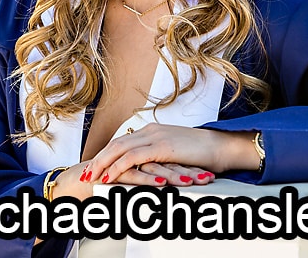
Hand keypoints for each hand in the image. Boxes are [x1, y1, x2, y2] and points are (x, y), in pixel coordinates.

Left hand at [82, 124, 258, 185]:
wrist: (222, 146)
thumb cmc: (204, 154)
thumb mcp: (177, 154)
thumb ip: (161, 157)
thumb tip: (152, 168)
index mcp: (153, 131)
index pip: (123, 141)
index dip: (107, 153)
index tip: (95, 165)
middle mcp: (150, 131)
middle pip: (116, 144)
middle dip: (99, 158)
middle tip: (85, 171)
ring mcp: (155, 137)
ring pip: (120, 149)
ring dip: (103, 163)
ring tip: (90, 176)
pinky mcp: (161, 147)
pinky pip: (133, 158)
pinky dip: (118, 167)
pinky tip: (109, 177)